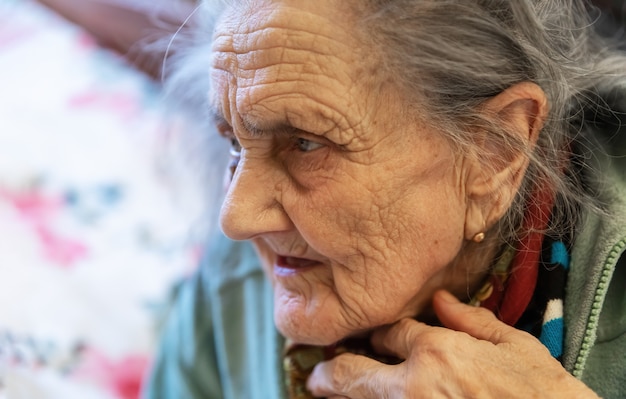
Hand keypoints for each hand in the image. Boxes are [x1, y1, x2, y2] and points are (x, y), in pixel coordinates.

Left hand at [307, 290, 598, 398]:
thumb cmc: (542, 392)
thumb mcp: (513, 345)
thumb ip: (470, 320)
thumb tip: (441, 301)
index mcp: (438, 351)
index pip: (390, 333)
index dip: (379, 334)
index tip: (375, 338)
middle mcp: (416, 383)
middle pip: (354, 373)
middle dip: (330, 372)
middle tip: (317, 375)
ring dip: (342, 393)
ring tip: (325, 389)